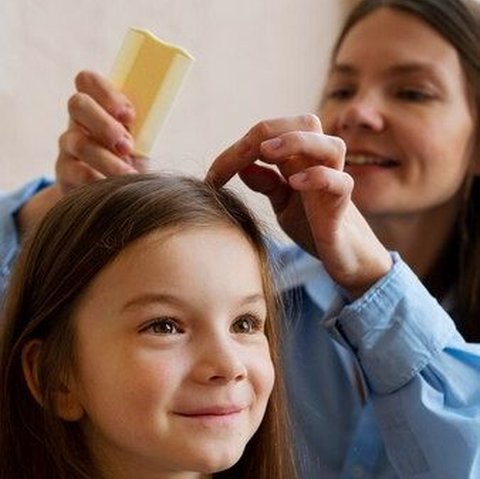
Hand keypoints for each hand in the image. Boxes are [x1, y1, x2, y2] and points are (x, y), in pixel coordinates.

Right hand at [56, 71, 147, 192]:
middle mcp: (79, 122)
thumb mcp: (141, 142)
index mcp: (99, 107)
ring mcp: (68, 147)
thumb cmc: (133, 162)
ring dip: (107, 159)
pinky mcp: (64, 174)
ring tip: (128, 175)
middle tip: (128, 146)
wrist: (115, 198)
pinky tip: (112, 188)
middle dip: (105, 124)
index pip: (89, 81)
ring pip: (79, 143)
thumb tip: (157, 116)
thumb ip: (144, 127)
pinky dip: (97, 180)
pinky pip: (75, 173)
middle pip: (78, 104)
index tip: (130, 116)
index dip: (107, 93)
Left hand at [207, 114, 391, 294]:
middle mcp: (319, 164)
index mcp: (301, 161)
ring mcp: (334, 182)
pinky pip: (341, 182)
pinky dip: (320, 177)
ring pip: (331, 145)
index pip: (271, 136)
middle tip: (242, 152)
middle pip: (306, 123)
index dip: (239, 149)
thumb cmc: (313, 225)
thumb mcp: (283, 203)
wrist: (342, 256)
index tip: (213, 176)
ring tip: (269, 152)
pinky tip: (295, 183)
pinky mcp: (342, 206)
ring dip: (298, 142)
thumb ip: (267, 184)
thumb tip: (243, 167)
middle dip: (271, 130)